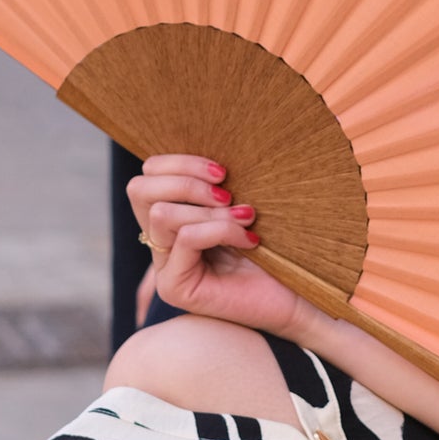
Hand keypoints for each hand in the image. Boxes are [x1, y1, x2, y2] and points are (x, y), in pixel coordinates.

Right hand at [130, 156, 305, 337]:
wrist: (299, 295)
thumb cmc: (276, 249)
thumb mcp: (240, 204)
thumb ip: (216, 182)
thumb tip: (210, 144)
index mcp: (172, 217)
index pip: (148, 174)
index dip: (180, 162)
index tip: (224, 171)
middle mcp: (160, 242)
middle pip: (139, 189)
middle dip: (186, 181)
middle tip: (228, 191)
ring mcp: (163, 267)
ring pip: (161, 213)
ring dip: (209, 210)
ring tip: (245, 217)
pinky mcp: (175, 287)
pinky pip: (187, 238)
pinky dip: (220, 230)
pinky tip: (250, 239)